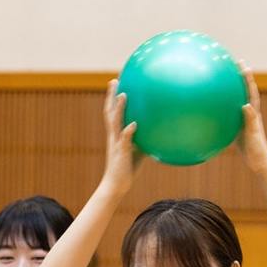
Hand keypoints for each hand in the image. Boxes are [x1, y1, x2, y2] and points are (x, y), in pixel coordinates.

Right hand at [100, 79, 140, 194]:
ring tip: (123, 95)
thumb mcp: (137, 151)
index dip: (112, 98)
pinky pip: (125, 140)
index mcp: (115, 135)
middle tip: (113, 80)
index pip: (112, 113)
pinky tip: (135, 124)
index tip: (115, 83)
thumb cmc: (127, 168)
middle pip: (109, 112)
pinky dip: (128, 131)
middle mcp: (113, 136)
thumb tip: (157, 131)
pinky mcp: (122, 153)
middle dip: (110, 96)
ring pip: (115, 123)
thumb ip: (142, 139)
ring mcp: (117, 144)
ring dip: (118, 109)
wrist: (116, 185)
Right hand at [235, 65, 266, 173]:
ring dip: (234, 90)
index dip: (248, 79)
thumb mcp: (253, 134)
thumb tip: (246, 106)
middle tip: (236, 64)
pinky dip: (225, 107)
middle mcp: (249, 114)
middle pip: (245, 92)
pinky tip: (215, 106)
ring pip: (237, 101)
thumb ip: (251, 120)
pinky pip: (230, 114)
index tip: (244, 66)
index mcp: (253, 113)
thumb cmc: (257, 149)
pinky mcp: (238, 128)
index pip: (251, 93)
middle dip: (241, 78)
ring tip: (226, 79)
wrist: (258, 162)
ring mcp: (243, 120)